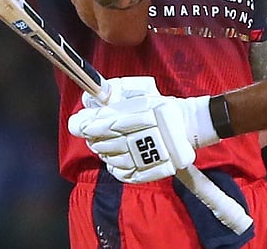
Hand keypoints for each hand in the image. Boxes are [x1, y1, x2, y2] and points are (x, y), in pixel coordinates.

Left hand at [68, 78, 220, 183]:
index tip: (79, 123)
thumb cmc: (160, 107)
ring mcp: (140, 157)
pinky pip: (120, 172)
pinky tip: (118, 158)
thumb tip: (89, 100)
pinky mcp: (145, 171)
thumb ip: (114, 94)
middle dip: (94, 137)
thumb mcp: (139, 92)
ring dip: (105, 151)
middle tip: (99, 131)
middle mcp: (135, 138)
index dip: (83, 125)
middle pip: (99, 143)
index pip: (95, 126)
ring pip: (108, 158)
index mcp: (132, 116)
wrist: (186, 125)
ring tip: (114, 143)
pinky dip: (114, 166)